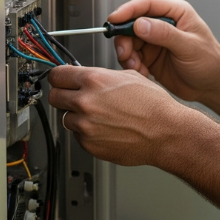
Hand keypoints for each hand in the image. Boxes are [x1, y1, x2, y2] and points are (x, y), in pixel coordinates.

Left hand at [46, 65, 196, 166]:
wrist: (165, 132)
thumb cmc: (153, 106)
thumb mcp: (129, 76)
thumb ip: (101, 76)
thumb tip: (86, 78)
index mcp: (94, 80)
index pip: (57, 75)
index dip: (59, 76)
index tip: (61, 80)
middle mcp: (85, 102)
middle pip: (54, 97)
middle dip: (63, 96)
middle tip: (74, 97)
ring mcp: (85, 125)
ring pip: (65, 118)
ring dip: (76, 116)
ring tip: (98, 115)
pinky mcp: (89, 144)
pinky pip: (78, 136)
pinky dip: (87, 132)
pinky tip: (105, 128)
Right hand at [105, 0, 219, 102]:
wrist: (214, 87)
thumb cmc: (211, 63)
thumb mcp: (189, 46)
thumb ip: (165, 34)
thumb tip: (141, 24)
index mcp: (175, 13)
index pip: (146, 4)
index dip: (128, 10)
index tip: (114, 20)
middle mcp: (163, 25)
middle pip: (132, 23)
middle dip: (124, 39)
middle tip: (125, 53)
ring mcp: (155, 41)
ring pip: (129, 42)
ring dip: (127, 55)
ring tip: (136, 66)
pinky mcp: (151, 57)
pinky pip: (132, 57)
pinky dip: (132, 66)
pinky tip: (142, 73)